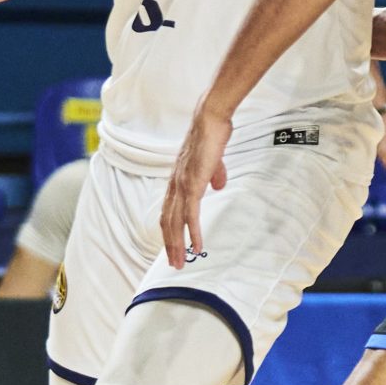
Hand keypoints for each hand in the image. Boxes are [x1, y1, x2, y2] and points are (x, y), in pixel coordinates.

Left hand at [159, 104, 232, 266]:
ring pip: (176, 222)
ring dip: (177, 244)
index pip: (168, 212)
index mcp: (177, 181)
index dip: (169, 231)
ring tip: (181, 262)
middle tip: (175, 264)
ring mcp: (182, 186)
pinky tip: (197, 246)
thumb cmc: (211, 136)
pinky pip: (191, 215)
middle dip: (170, 245)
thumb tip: (218, 185)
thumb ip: (213, 174)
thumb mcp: (212, 161)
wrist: (211, 120)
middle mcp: (175, 186)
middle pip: (167, 222)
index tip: (173, 247)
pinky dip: (193, 232)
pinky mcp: (193, 184)